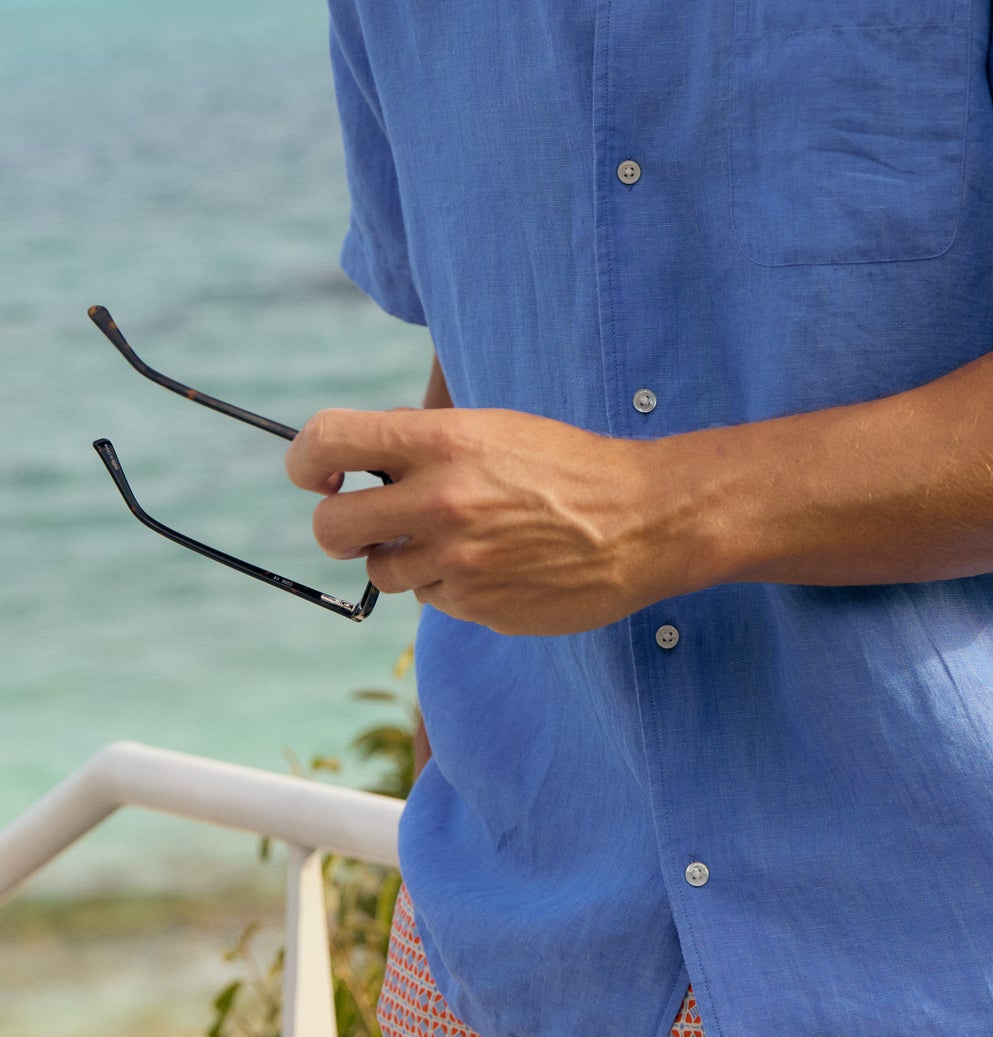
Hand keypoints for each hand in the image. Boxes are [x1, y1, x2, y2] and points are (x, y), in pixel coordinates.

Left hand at [286, 405, 703, 634]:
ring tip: (462, 539)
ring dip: (405, 559)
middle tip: (372, 522)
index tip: (320, 474)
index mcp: (442, 442)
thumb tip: (357, 460)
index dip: (306, 460)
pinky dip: (453, 586)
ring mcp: (456, 562)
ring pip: (381, 572)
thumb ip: (423, 444)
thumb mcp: (493, 428)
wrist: (642, 520)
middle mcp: (439, 502)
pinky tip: (498, 564)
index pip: (326, 441)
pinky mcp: (476, 608)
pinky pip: (433, 601)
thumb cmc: (566, 465)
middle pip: (329, 528)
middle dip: (343, 526)